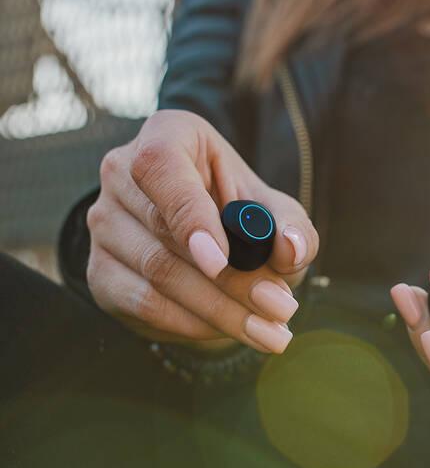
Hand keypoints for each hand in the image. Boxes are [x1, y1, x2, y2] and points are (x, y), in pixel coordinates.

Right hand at [86, 109, 318, 352]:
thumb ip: (290, 225)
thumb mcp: (274, 209)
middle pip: (166, 234)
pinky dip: (193, 323)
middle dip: (231, 282)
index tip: (221, 261)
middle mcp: (121, 173)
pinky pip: (143, 304)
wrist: (209, 240)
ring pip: (158, 275)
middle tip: (281, 309)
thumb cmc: (242, 212)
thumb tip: (290, 248)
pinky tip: (230, 330)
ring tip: (271, 331)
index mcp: (168, 136)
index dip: (189, 215)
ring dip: (220, 311)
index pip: (160, 167)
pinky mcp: (99, 271)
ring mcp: (104, 223)